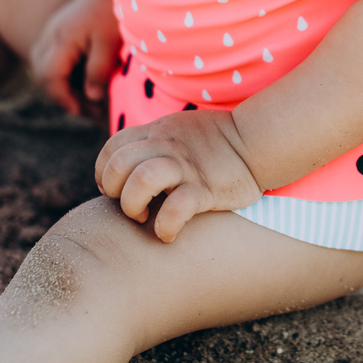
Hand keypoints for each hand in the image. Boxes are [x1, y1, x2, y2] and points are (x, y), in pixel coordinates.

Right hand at [29, 0, 121, 120]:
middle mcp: (49, 37)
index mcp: (62, 40)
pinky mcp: (53, 32)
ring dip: (57, 86)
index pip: (50, 76)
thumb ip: (99, 69)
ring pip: (41, 68)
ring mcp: (48, 33)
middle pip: (41, 75)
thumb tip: (92, 96)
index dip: (63, 98)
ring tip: (82, 98)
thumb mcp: (109, 43)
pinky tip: (78, 81)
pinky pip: (46, 59)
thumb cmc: (109, 13)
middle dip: (60, 96)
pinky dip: (58, 74)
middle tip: (84, 109)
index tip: (80, 110)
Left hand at [94, 110, 261, 242]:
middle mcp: (167, 147)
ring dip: (133, 205)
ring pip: (141, 180)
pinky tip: (168, 233)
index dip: (104, 173)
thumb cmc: (217, 142)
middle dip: (114, 190)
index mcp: (158, 132)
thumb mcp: (178, 130)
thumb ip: (154, 142)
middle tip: (130, 204)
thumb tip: (128, 167)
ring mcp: (186, 168)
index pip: (112, 148)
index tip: (116, 190)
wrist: (258, 140)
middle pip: (119, 163)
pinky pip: (176, 209)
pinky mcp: (205, 190)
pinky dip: (165, 227)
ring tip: (145, 216)